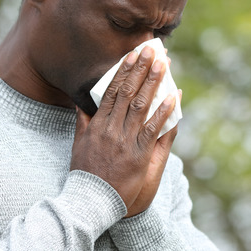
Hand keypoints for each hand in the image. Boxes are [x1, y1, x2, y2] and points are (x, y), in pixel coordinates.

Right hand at [71, 46, 176, 215]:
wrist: (90, 200)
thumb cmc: (85, 174)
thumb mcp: (78, 145)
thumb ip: (82, 122)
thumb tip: (80, 104)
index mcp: (97, 124)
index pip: (112, 91)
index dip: (124, 71)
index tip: (133, 55)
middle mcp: (111, 129)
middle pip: (128, 92)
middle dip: (141, 69)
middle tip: (152, 50)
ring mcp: (125, 141)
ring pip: (141, 105)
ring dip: (153, 83)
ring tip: (163, 65)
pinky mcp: (138, 155)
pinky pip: (153, 129)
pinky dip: (163, 112)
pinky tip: (172, 97)